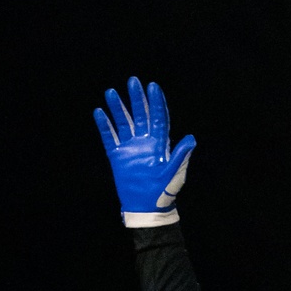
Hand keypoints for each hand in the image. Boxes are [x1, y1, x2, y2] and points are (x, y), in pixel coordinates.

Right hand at [93, 77, 195, 226]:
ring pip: (123, 123)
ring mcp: (130, 149)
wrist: (146, 208)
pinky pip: (109, 138)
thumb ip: (180, 156)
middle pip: (140, 116)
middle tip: (133, 81)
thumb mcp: (174, 174)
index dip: (156, 102)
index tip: (153, 86)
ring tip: (111, 92)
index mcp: (159, 145)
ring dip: (118, 108)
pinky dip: (105, 126)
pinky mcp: (117, 157)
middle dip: (137, 99)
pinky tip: (99, 112)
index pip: (158, 118)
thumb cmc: (164, 192)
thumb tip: (191, 139)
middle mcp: (144, 143)